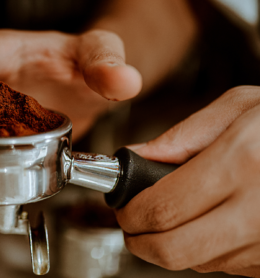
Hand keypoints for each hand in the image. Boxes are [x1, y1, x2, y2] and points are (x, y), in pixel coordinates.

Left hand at [116, 86, 259, 276]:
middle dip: (140, 240)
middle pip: (173, 250)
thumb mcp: (242, 107)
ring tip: (178, 215)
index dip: (130, 213)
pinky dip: (208, 251)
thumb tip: (134, 157)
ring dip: (173, 245)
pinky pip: (228, 267)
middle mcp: (258, 209)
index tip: (123, 205)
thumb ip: (182, 136)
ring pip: (198, 263)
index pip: (160, 208)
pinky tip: (214, 223)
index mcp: (241, 162)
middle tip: (135, 223)